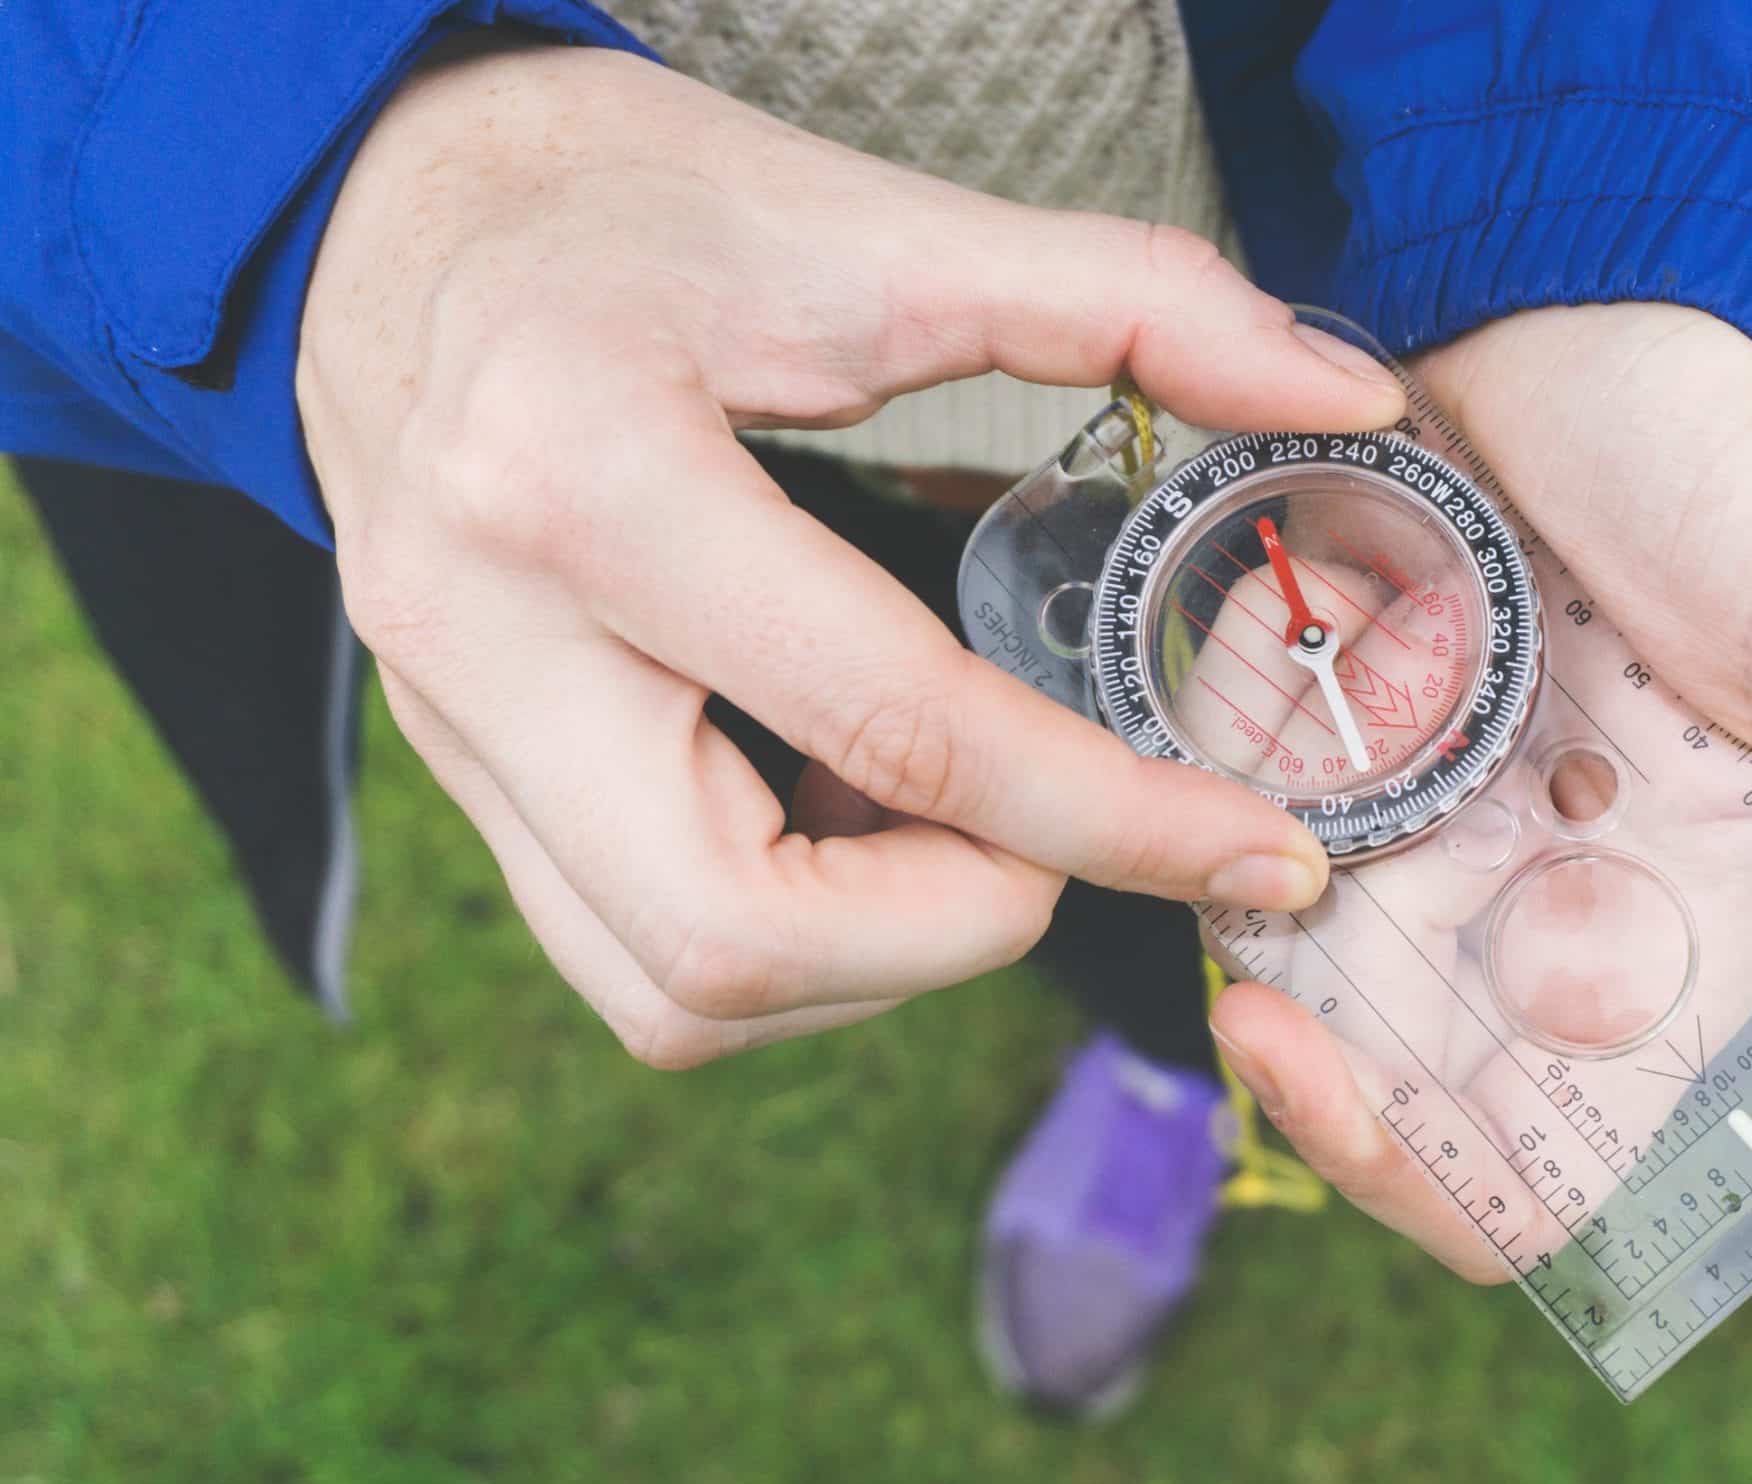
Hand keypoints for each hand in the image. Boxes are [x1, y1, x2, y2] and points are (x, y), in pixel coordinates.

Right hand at [298, 43, 1402, 1065]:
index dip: (1112, 821)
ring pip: (669, 989)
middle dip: (954, 931)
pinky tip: (847, 805)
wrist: (381, 204)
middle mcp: (486, 638)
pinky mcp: (460, 768)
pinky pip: (630, 945)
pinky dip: (787, 930)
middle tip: (1055, 839)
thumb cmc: (621, 198)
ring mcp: (451, 726)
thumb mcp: (873, 224)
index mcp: (587, 477)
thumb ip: (1129, 302)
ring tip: (946, 810)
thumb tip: (1341, 395)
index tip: (1260, 853)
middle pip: (733, 939)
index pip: (894, 725)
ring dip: (866, 953)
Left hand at [1211, 304, 1751, 1276]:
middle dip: (1337, 1112)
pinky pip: (1237, 864)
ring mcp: (1431, 837)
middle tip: (1275, 1032)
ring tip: (1251, 934)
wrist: (1592, 299)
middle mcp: (1550, 917)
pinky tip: (1218, 828)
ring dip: (1265, 991)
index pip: (1575, 1168)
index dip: (1468, 1198)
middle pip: (1413, 1120)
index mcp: (1684, 946)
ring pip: (1309, 1010)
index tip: (1383, 1121)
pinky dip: (1218, 863)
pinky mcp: (1332, 752)